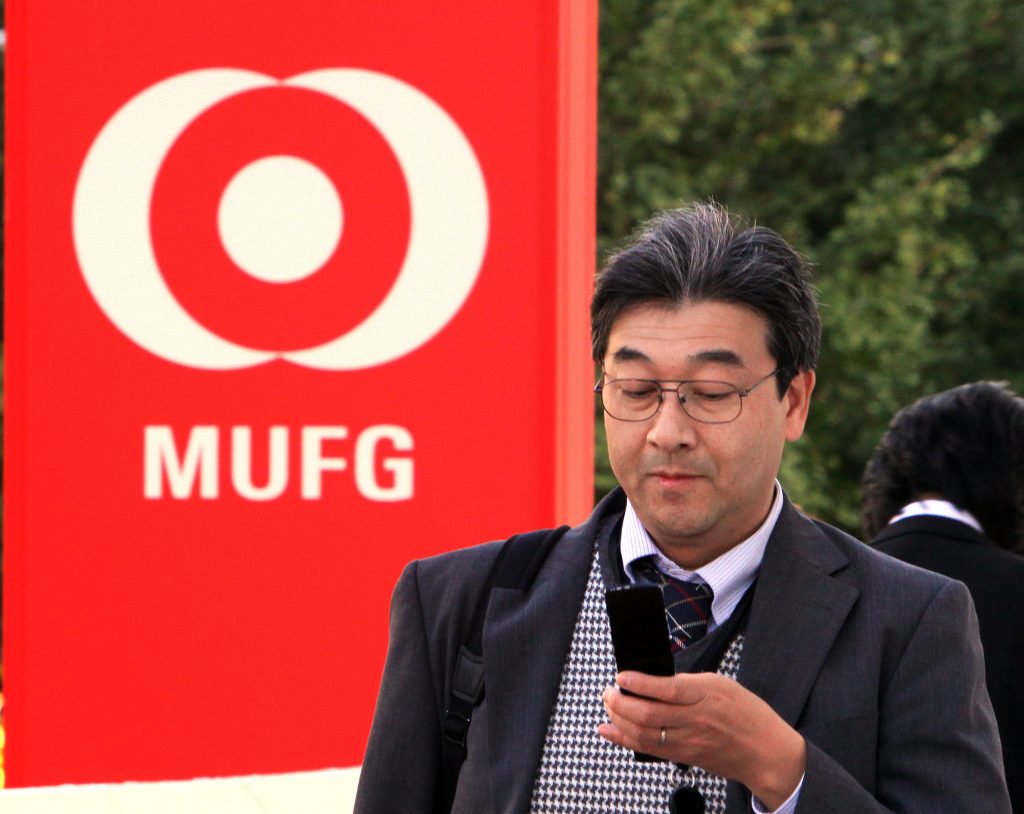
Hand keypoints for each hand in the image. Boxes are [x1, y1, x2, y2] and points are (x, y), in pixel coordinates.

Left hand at [598, 671, 805, 809]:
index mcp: (706, 695)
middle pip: (649, 715)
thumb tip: (654, 680)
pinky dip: (625, 740)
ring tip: (608, 707)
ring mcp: (689, 742)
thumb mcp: (720, 684)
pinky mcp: (685, 757)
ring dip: (618, 721)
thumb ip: (688, 683)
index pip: (668, 690)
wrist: (766, 752)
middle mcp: (696, 720)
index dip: (641, 684)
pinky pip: (649, 749)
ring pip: (645, 734)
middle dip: (621, 703)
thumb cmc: (746, 713)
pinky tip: (609, 730)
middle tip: (609, 692)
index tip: (621, 676)